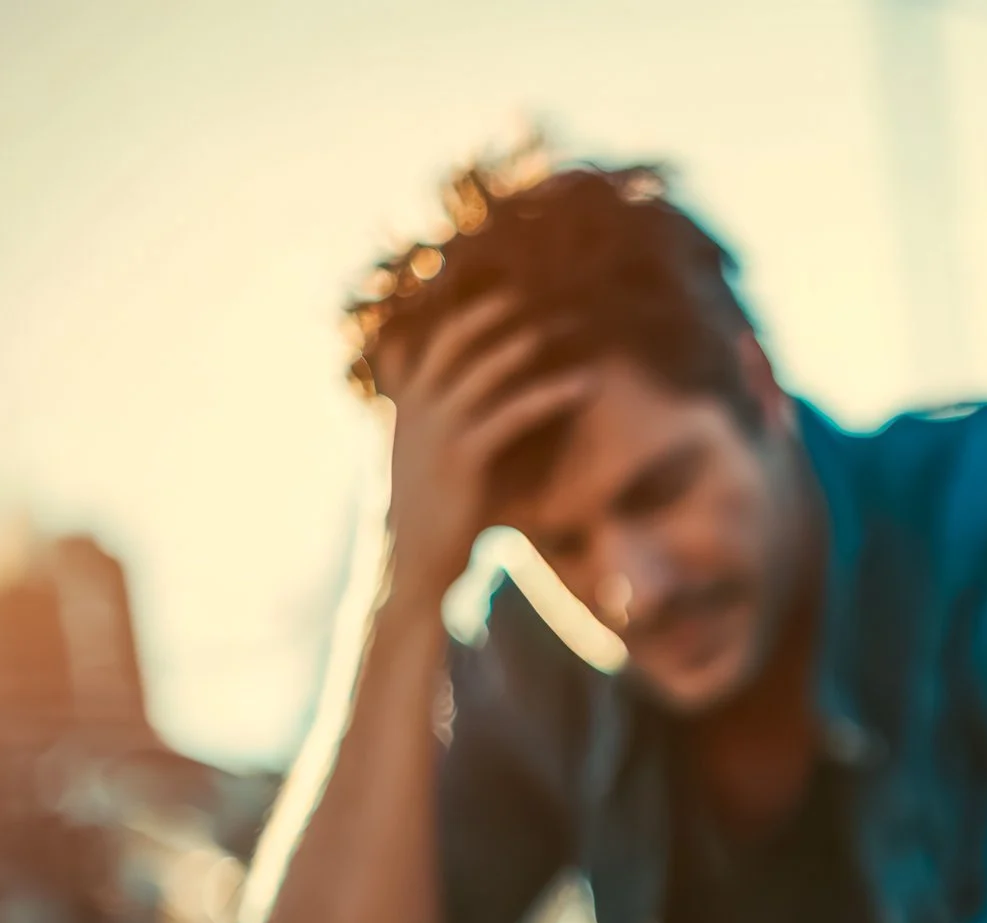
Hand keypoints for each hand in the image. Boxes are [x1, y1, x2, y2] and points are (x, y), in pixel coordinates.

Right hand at [374, 291, 593, 605]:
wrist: (415, 568)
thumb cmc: (432, 521)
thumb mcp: (423, 467)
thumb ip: (432, 429)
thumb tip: (456, 413)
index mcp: (405, 409)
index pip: (425, 344)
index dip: (458, 314)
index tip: (493, 291)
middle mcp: (416, 412)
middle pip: (452, 341)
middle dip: (490, 312)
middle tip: (530, 293)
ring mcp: (436, 432)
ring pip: (482, 371)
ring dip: (522, 345)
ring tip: (561, 328)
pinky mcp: (463, 458)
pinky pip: (511, 413)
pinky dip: (548, 395)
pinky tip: (581, 386)